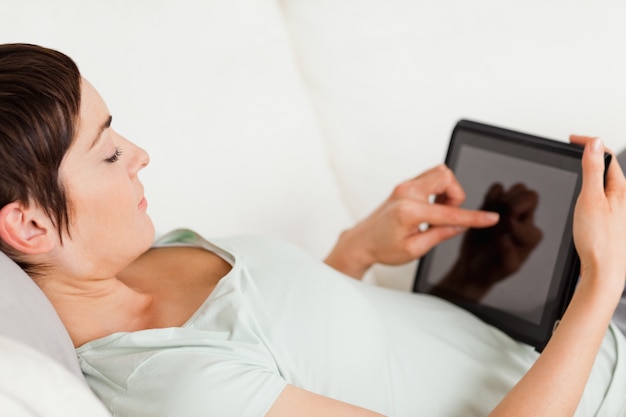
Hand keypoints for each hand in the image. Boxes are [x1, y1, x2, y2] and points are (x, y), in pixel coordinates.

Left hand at [325, 165, 499, 277]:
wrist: (361, 242)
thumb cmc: (381, 248)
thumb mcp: (414, 250)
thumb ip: (439, 235)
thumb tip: (460, 226)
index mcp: (408, 211)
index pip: (449, 213)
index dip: (473, 217)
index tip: (490, 218)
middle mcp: (405, 193)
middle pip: (445, 176)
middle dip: (456, 195)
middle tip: (448, 215)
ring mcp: (403, 187)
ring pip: (439, 173)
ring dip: (447, 191)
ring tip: (439, 213)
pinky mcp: (403, 186)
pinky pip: (430, 178)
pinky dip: (438, 190)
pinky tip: (432, 209)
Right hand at [433, 182, 542, 299]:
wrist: (474, 265)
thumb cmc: (492, 268)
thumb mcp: (503, 268)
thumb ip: (508, 255)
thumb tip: (505, 237)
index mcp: (530, 236)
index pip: (532, 221)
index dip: (516, 225)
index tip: (502, 231)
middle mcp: (523, 221)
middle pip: (530, 197)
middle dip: (513, 203)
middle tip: (500, 216)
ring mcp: (509, 211)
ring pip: (518, 189)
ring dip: (503, 198)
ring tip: (492, 213)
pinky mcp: (494, 204)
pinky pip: (497, 189)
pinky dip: (491, 194)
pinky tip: (486, 208)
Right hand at [570, 135, 625, 291]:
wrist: (605, 272)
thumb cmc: (600, 241)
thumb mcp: (591, 199)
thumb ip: (592, 170)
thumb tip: (595, 144)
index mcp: (620, 189)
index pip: (606, 156)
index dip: (589, 143)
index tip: (572, 140)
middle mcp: (622, 199)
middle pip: (607, 168)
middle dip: (591, 156)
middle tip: (575, 149)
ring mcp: (617, 212)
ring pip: (605, 185)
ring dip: (591, 173)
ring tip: (577, 168)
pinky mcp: (611, 224)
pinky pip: (601, 200)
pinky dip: (590, 191)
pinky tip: (583, 199)